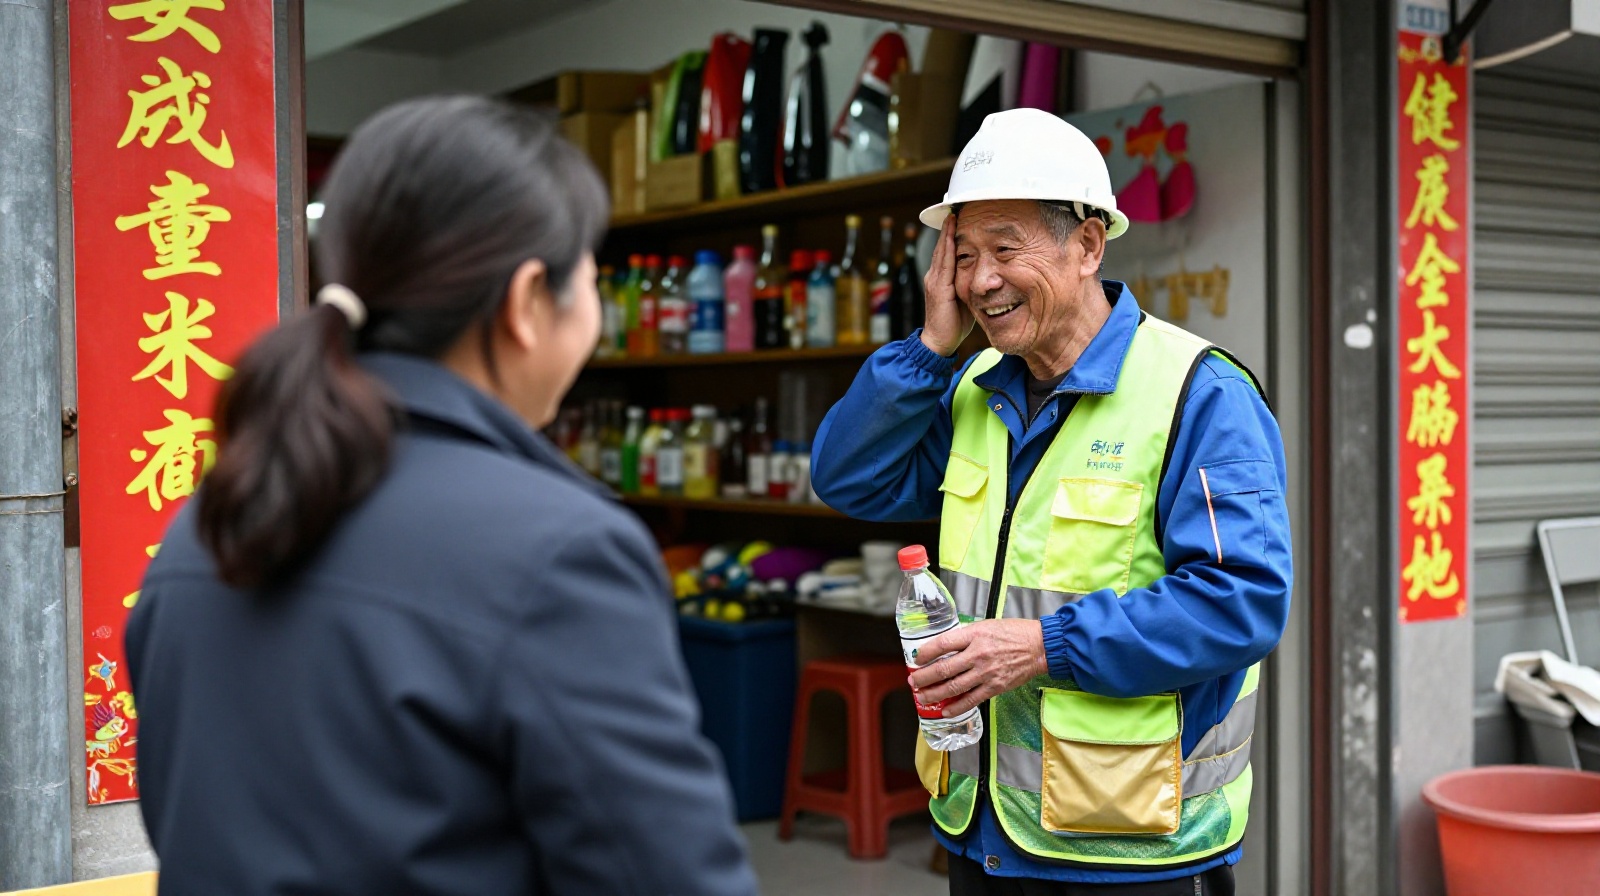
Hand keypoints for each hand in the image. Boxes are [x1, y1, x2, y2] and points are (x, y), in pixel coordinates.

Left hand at [908, 619, 1046, 717]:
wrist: (1038, 646)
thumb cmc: (1014, 633)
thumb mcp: (986, 625)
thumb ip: (966, 636)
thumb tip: (946, 646)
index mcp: (974, 635)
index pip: (942, 644)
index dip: (925, 653)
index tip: (916, 659)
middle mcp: (978, 654)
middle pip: (944, 668)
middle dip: (924, 677)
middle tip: (913, 682)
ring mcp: (986, 673)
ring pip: (954, 687)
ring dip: (935, 694)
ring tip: (923, 697)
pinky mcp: (995, 687)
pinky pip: (971, 700)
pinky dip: (957, 707)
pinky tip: (945, 710)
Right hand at [919, 216, 972, 356]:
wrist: (939, 342)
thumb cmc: (954, 324)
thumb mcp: (966, 300)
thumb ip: (972, 286)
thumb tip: (988, 277)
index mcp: (941, 279)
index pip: (948, 252)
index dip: (952, 235)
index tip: (960, 219)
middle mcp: (935, 276)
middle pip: (943, 247)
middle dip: (949, 228)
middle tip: (956, 209)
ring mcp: (935, 281)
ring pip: (943, 251)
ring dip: (948, 233)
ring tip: (953, 216)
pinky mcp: (938, 287)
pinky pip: (945, 262)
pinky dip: (948, 246)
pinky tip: (952, 235)